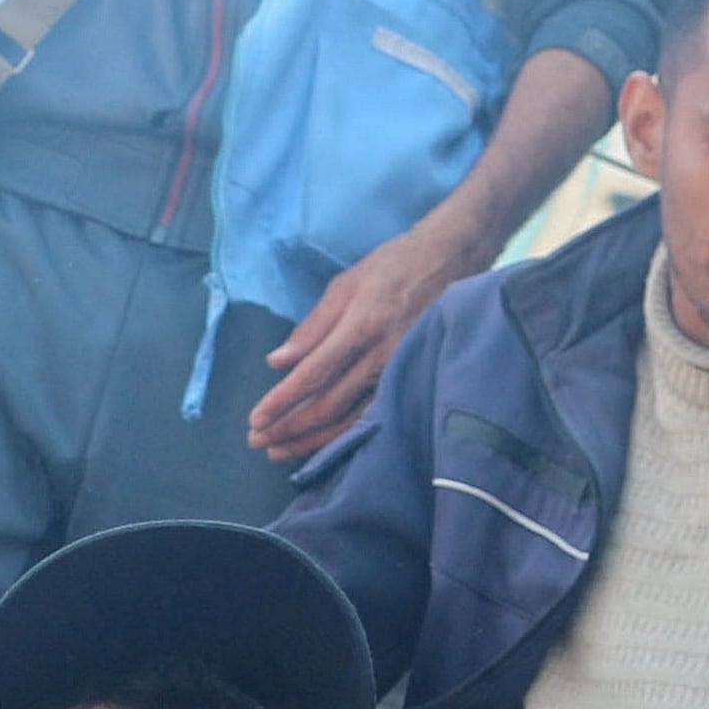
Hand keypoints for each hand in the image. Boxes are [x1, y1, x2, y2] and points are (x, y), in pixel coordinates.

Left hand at [247, 210, 477, 462]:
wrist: (453, 258)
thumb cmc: (393, 267)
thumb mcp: (346, 285)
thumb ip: (312, 327)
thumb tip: (277, 362)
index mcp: (362, 326)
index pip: (313, 374)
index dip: (282, 402)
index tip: (255, 421)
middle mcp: (382, 354)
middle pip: (329, 404)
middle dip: (290, 427)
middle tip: (258, 442)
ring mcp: (400, 370)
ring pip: (351, 418)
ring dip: (312, 439)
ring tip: (281, 450)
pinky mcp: (412, 379)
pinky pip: (373, 416)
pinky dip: (344, 434)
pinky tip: (322, 444)